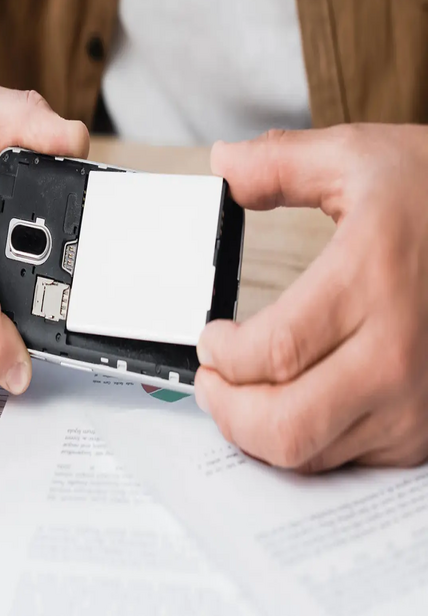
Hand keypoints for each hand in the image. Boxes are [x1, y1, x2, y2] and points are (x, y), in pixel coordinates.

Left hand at [195, 124, 427, 471]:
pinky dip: (308, 439)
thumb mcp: (360, 157)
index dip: (221, 355)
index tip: (208, 340)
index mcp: (371, 281)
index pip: (272, 351)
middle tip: (210, 382)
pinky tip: (296, 404)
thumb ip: (280, 163)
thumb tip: (224, 163)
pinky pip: (348, 458)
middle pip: (288, 425)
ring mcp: (417, 399)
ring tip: (242, 393)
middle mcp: (397, 353)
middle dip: (228, 411)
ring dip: (259, 432)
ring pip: (312, 453)